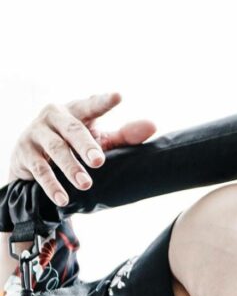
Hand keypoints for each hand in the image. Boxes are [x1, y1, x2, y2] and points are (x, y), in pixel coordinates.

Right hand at [7, 91, 156, 205]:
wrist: (31, 159)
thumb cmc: (72, 145)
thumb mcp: (98, 139)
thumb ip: (124, 135)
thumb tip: (153, 126)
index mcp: (75, 110)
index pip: (91, 105)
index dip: (103, 101)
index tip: (118, 97)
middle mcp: (53, 116)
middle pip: (73, 130)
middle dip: (86, 146)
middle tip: (99, 161)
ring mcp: (36, 133)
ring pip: (55, 150)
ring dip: (70, 168)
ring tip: (86, 184)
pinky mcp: (25, 153)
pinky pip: (40, 170)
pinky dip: (52, 185)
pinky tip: (63, 198)